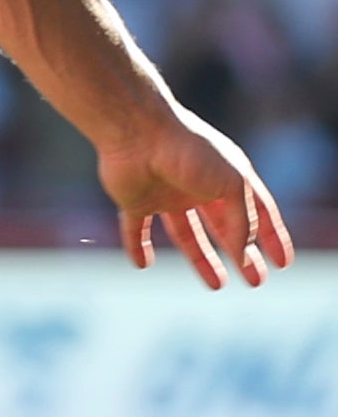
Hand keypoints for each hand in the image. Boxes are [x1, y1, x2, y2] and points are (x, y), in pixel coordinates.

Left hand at [97, 103, 292, 287]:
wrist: (135, 131)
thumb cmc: (189, 152)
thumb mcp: (231, 186)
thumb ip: (242, 221)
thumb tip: (244, 253)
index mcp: (226, 177)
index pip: (256, 211)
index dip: (272, 236)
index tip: (283, 262)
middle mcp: (196, 186)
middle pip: (222, 225)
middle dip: (241, 253)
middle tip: (255, 281)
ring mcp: (165, 193)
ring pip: (185, 232)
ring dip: (200, 258)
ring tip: (217, 285)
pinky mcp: (133, 199)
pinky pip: (134, 228)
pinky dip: (137, 246)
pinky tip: (143, 264)